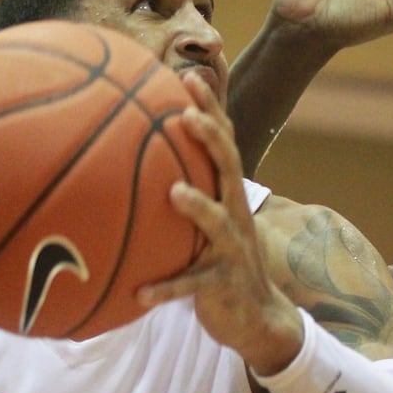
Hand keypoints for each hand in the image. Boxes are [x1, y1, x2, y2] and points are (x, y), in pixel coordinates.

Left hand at [138, 72, 303, 374]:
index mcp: (229, 195)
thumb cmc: (219, 261)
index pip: (223, 141)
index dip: (211, 108)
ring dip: (197, 207)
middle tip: (186, 115)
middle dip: (210, 137)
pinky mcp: (220, 285)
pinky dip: (166, 288)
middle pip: (227, 166)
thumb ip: (184, 190)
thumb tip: (135, 162)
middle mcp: (235, 214)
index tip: (189, 75)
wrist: (257, 316)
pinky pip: (191, 286)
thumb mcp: (207, 222)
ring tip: (174, 192)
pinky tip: (139, 292)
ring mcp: (231, 249)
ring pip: (217, 223)